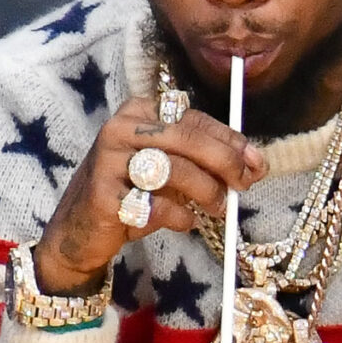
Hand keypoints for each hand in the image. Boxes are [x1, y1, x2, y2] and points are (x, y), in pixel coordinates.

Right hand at [31, 97, 267, 295]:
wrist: (83, 230)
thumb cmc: (137, 193)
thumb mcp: (177, 171)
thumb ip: (213, 162)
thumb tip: (258, 164)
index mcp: (140, 112)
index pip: (195, 120)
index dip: (231, 142)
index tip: (257, 164)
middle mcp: (121, 129)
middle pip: (187, 139)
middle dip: (224, 164)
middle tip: (244, 186)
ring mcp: (107, 160)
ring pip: (174, 169)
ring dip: (207, 192)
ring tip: (218, 209)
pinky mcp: (103, 195)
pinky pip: (156, 204)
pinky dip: (180, 216)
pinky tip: (184, 221)